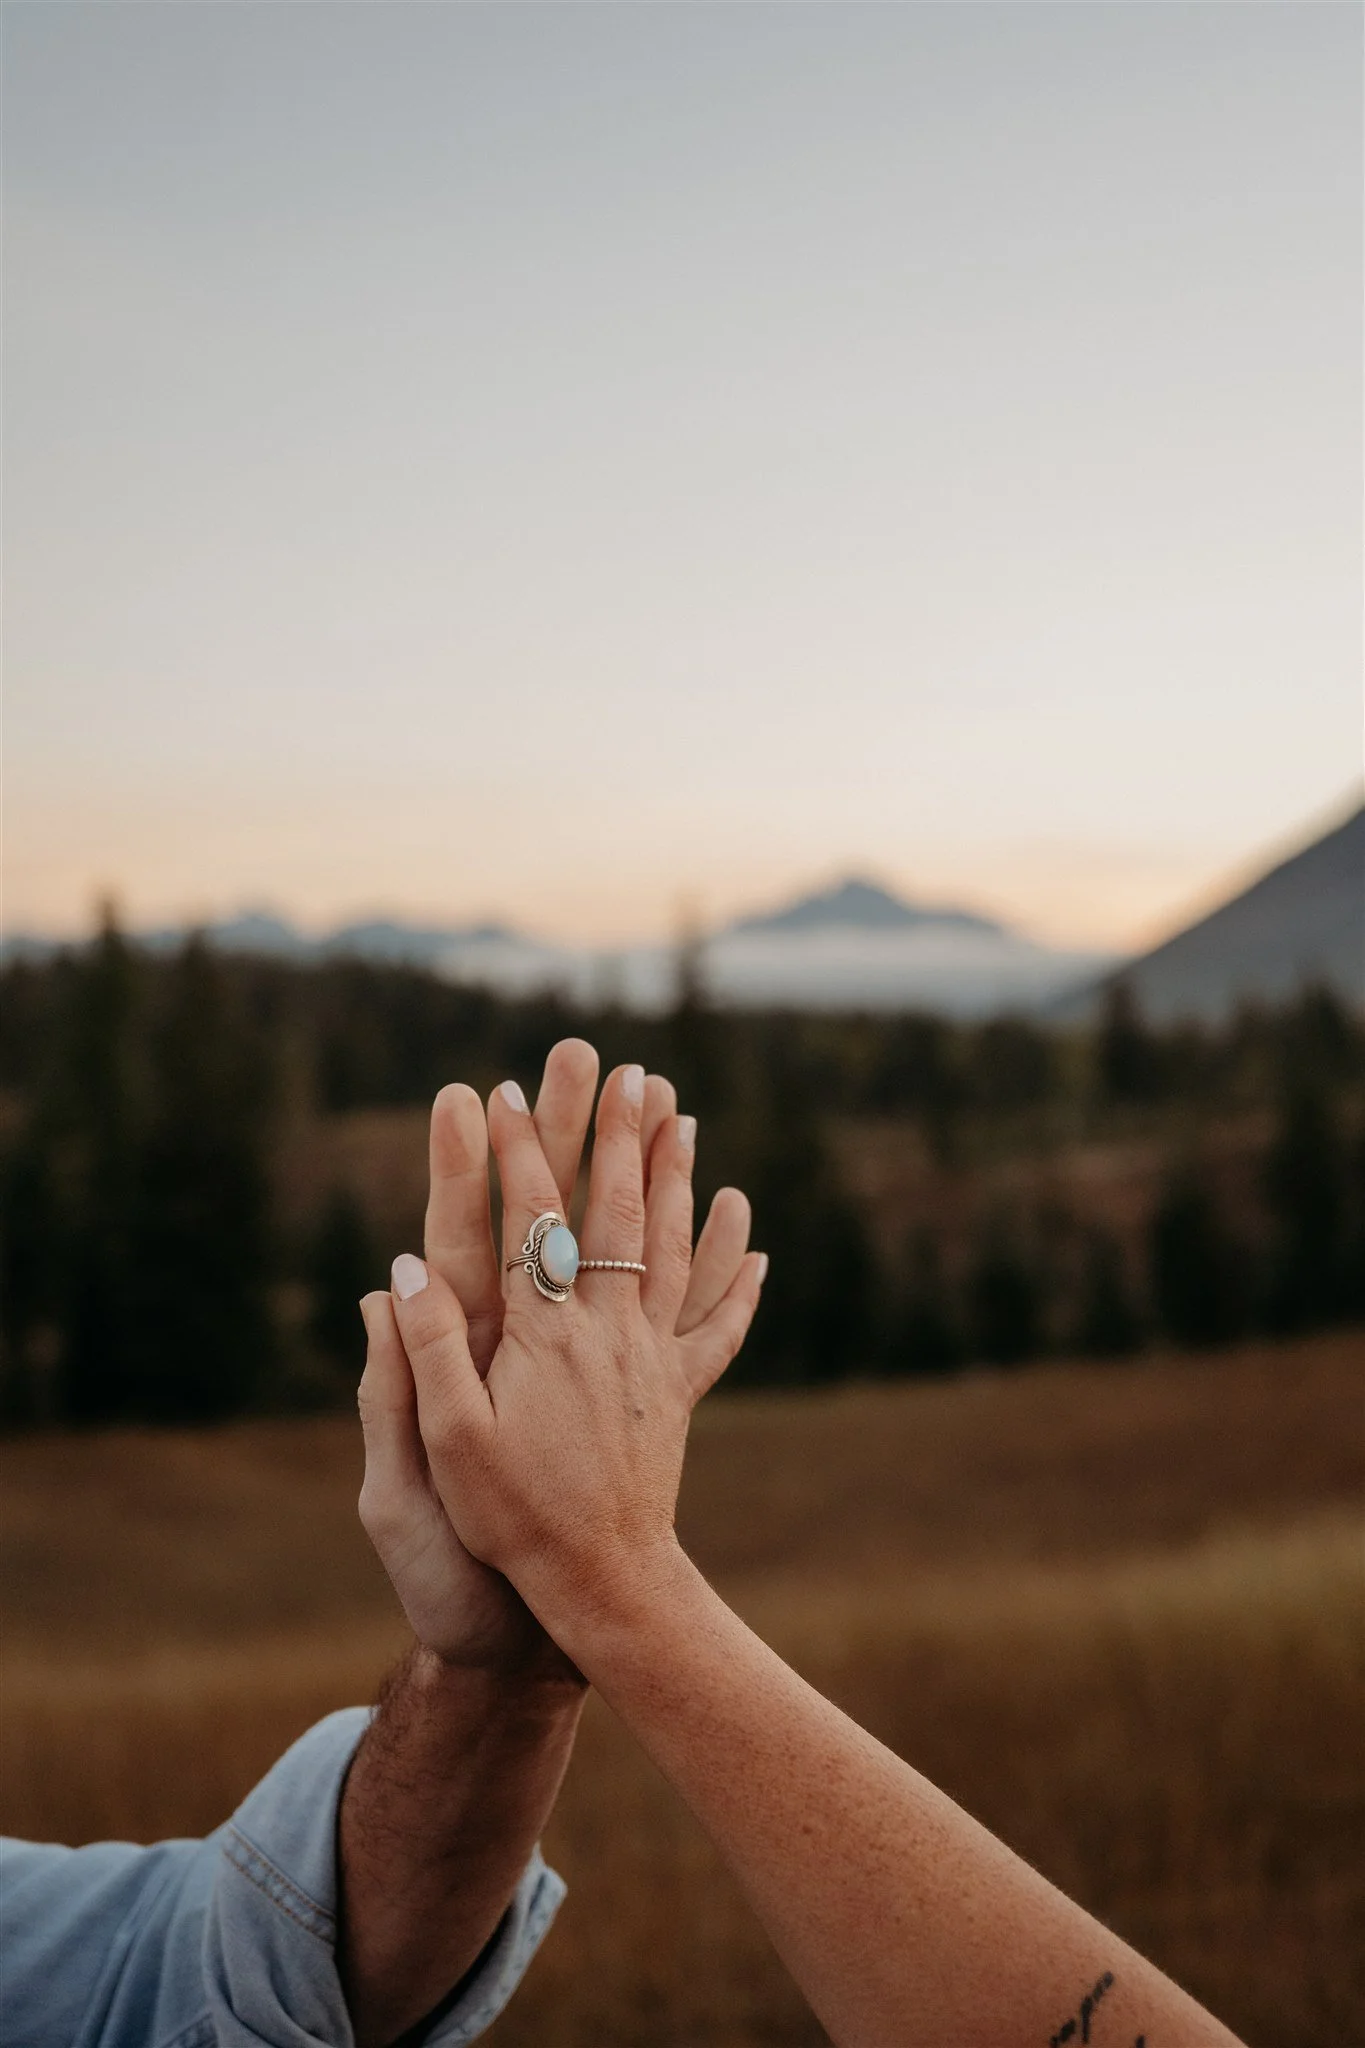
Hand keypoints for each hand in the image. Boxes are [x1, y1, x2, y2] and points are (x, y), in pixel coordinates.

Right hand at [385, 1062, 766, 1662]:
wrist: (603, 1582)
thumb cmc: (512, 1517)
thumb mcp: (448, 1442)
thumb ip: (429, 1352)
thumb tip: (401, 1268)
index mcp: (543, 1337)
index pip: (528, 1221)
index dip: (514, 1153)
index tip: (500, 1090)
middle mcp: (606, 1331)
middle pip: (615, 1213)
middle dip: (617, 1135)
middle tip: (626, 1069)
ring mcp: (651, 1357)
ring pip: (672, 1247)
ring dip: (677, 1176)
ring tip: (684, 1116)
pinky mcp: (678, 1389)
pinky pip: (716, 1323)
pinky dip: (736, 1277)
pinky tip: (754, 1239)